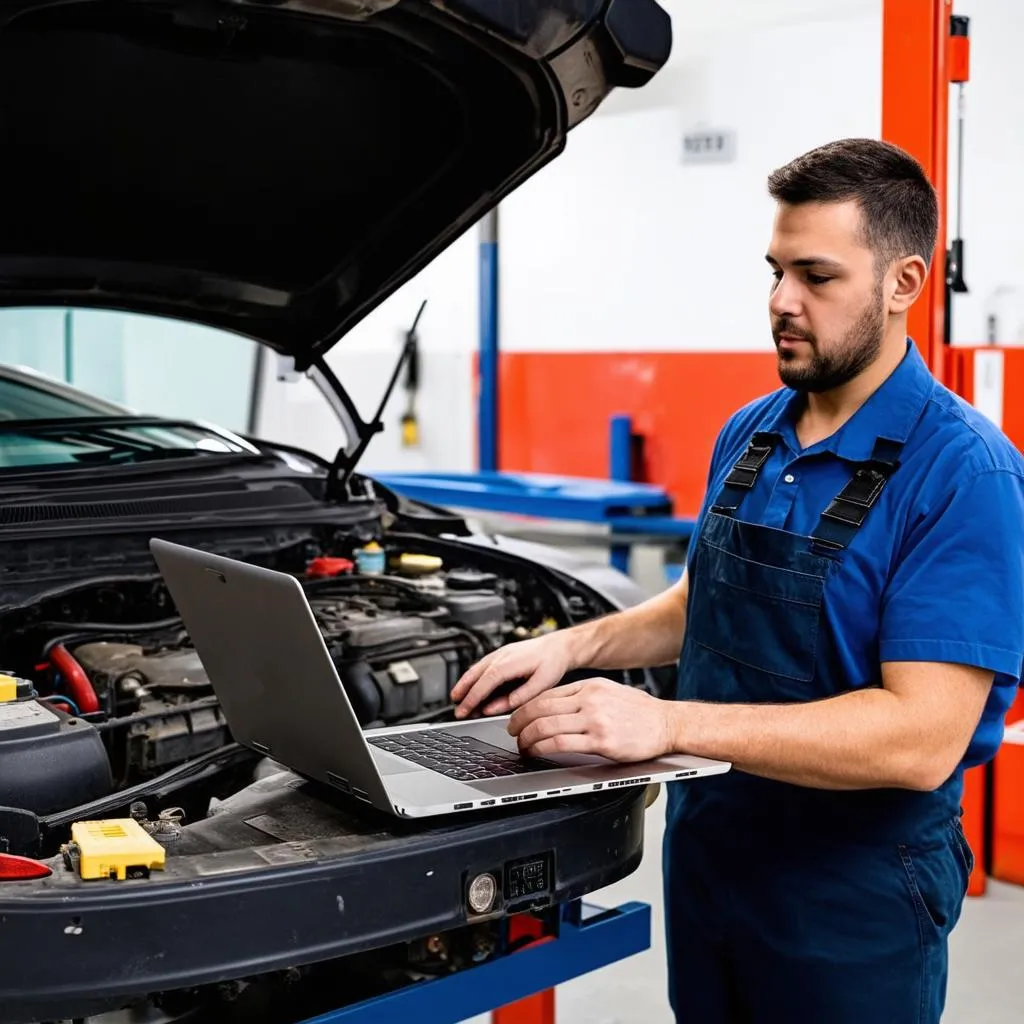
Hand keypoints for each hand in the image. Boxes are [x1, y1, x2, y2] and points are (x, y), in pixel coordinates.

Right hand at [451, 632, 575, 718]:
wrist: (559, 646)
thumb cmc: (552, 662)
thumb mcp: (540, 685)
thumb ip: (518, 698)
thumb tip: (495, 707)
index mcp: (510, 662)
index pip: (485, 682)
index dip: (472, 698)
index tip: (464, 710)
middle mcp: (501, 655)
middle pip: (475, 674)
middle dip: (463, 692)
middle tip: (456, 709)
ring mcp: (500, 653)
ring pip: (475, 669)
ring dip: (464, 684)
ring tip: (457, 699)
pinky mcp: (501, 654)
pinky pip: (481, 666)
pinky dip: (472, 677)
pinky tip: (470, 686)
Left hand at [508, 678, 674, 761]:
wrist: (668, 723)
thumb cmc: (641, 712)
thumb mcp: (609, 692)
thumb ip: (584, 696)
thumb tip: (555, 707)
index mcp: (590, 686)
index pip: (546, 695)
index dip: (525, 708)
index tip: (516, 718)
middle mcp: (590, 700)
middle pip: (540, 708)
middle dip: (519, 722)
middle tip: (512, 732)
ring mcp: (595, 720)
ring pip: (546, 726)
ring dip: (527, 738)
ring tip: (522, 746)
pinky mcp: (601, 741)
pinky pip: (560, 744)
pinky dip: (541, 748)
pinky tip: (536, 753)